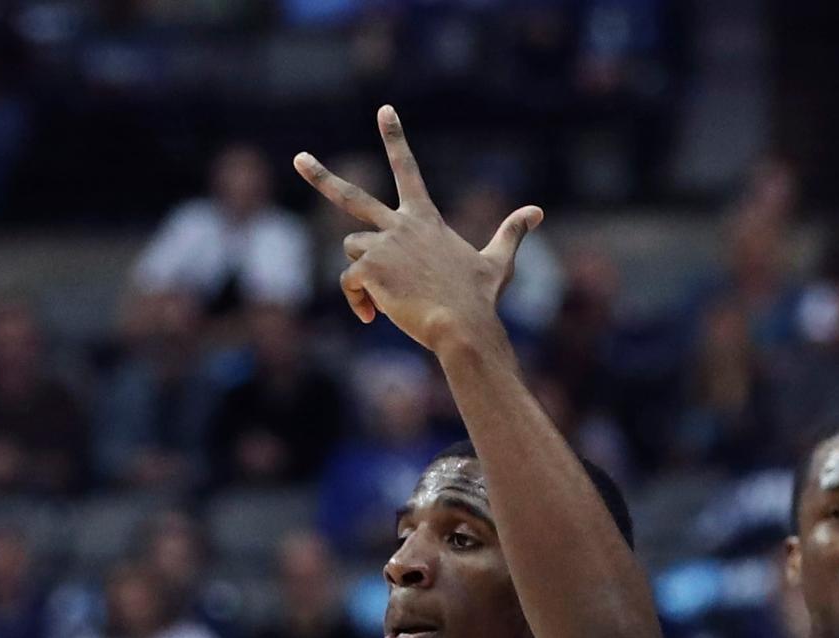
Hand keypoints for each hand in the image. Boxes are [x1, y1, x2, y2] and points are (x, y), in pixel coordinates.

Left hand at [297, 108, 542, 352]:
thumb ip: (511, 232)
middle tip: (299, 159)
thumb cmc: (480, 299)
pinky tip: (375, 317)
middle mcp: (399, 225)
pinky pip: (349, 283)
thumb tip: (539, 212)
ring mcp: (382, 245)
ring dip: (364, 277)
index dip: (395, 138)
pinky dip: (358, 302)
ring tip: (389, 299)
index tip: (384, 109)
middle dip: (321, 177)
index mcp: (424, 219)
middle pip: (350, 196)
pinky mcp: (370, 269)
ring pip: (353, 253)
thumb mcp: (498, 263)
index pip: (407, 169)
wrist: (463, 327)